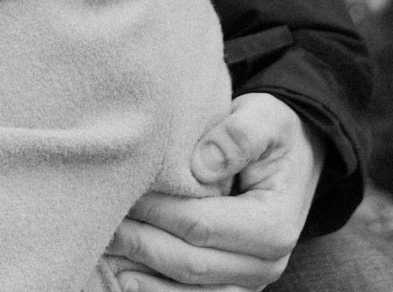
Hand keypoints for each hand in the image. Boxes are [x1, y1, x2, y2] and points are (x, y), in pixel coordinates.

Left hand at [106, 93, 322, 291]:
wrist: (293, 155)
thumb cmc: (272, 132)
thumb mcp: (265, 118)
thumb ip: (240, 135)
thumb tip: (202, 165)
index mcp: (274, 226)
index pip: (200, 225)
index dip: (156, 212)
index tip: (121, 193)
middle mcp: (267, 264)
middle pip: (190, 263)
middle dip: (140, 243)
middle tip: (99, 220)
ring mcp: (249, 281)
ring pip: (188, 291)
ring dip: (142, 274)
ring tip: (103, 250)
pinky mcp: (234, 286)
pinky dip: (156, 290)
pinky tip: (121, 274)